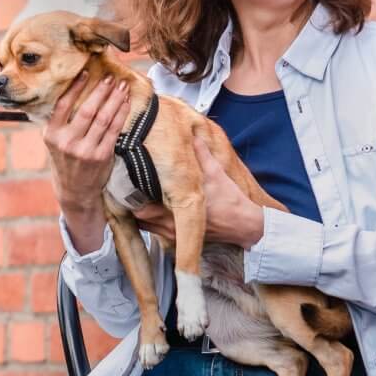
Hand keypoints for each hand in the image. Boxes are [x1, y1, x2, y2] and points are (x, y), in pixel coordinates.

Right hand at [43, 73, 129, 212]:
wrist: (75, 190)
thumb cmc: (66, 159)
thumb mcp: (54, 141)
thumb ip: (60, 121)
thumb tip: (74, 89)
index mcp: (52, 135)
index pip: (63, 104)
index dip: (75, 87)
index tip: (86, 72)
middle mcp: (67, 142)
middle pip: (87, 110)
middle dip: (101, 91)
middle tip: (111, 77)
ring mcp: (85, 150)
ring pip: (104, 118)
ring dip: (115, 100)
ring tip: (122, 87)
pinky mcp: (102, 156)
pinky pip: (114, 130)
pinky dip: (121, 114)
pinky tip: (125, 104)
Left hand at [134, 138, 264, 249]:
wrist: (244, 225)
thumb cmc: (231, 202)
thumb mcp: (216, 173)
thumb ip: (202, 154)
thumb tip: (194, 136)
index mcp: (176, 210)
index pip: (140, 206)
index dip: (133, 193)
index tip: (131, 180)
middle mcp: (171, 226)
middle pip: (139, 216)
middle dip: (134, 202)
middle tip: (133, 187)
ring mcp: (173, 234)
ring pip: (146, 225)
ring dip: (143, 213)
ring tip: (144, 197)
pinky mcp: (178, 239)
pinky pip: (156, 231)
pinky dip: (152, 221)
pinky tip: (157, 209)